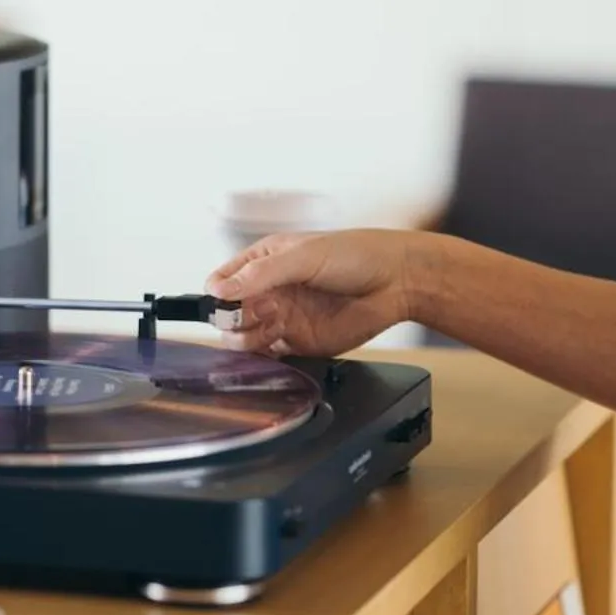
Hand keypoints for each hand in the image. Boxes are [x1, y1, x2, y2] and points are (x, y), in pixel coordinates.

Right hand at [204, 230, 422, 357]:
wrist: (397, 282)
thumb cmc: (357, 255)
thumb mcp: (305, 255)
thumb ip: (261, 273)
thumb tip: (220, 289)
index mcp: (264, 261)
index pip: (222, 281)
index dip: (218, 294)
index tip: (225, 300)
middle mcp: (270, 291)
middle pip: (227, 314)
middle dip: (233, 317)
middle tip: (260, 310)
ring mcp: (283, 318)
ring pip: (243, 338)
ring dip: (248, 336)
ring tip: (275, 322)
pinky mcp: (299, 344)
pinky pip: (268, 358)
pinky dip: (263, 359)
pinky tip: (276, 345)